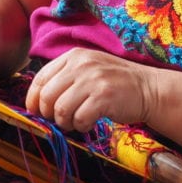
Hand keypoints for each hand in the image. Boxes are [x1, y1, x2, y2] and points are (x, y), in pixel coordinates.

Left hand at [25, 48, 154, 131]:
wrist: (147, 88)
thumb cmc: (114, 82)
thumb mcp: (87, 69)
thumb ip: (64, 78)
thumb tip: (37, 101)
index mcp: (73, 56)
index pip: (40, 78)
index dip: (33, 99)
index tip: (36, 112)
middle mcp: (81, 64)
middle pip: (47, 96)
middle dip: (48, 114)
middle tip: (60, 120)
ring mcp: (93, 79)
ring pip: (60, 109)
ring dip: (65, 122)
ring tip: (76, 122)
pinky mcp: (104, 97)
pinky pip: (79, 119)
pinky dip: (81, 126)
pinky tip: (89, 123)